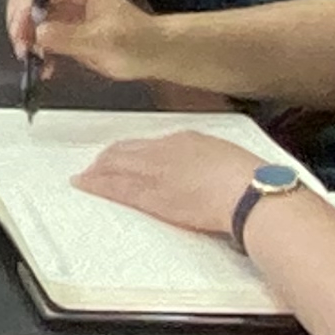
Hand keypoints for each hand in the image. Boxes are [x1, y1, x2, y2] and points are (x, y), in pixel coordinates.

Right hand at [10, 0, 155, 83]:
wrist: (155, 54)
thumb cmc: (136, 42)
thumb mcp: (102, 40)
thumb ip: (68, 36)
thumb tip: (37, 33)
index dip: (21, 13)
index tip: (20, 39)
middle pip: (28, 3)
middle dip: (21, 28)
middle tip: (24, 53)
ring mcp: (67, 11)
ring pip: (32, 22)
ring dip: (29, 43)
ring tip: (36, 64)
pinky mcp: (67, 29)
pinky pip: (43, 37)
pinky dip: (39, 51)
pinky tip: (46, 67)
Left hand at [71, 127, 268, 236]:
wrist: (248, 193)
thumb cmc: (250, 179)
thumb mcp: (228, 158)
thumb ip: (209, 160)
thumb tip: (206, 170)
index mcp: (187, 139)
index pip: (149, 143)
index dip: (133, 150)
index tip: (125, 154)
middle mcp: (164, 150)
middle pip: (126, 151)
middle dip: (108, 158)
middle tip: (95, 165)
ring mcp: (154, 171)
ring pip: (115, 167)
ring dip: (97, 171)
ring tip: (84, 176)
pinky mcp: (149, 196)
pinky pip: (116, 188)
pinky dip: (97, 185)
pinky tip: (84, 185)